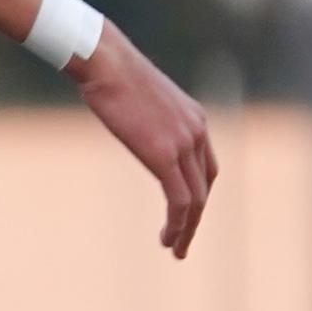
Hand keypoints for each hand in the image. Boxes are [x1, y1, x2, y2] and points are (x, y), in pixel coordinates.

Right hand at [69, 26, 216, 256]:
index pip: (206, 167)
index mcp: (195, 119)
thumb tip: (126, 113)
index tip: (184, 214)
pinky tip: (167, 238)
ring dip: (187, 229)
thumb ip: (144, 114)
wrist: (105, 61)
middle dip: (196, 218)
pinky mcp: (165, 156)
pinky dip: (178, 223)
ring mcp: (184, 144)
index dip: (198, 194)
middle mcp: (197, 132)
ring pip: (196, 199)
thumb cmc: (110, 71)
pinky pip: (180, 199)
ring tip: (174, 249)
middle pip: (205, 186)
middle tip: (182, 242)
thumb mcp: (137, 94)